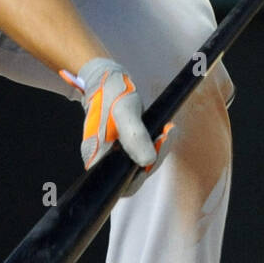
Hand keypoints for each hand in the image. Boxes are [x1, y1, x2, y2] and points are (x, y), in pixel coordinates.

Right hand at [61, 58, 171, 180]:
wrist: (105, 79)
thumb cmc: (112, 93)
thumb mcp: (124, 111)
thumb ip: (134, 136)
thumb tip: (147, 161)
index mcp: (96, 155)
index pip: (121, 183)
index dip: (140, 176)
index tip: (154, 157)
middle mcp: (102, 158)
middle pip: (132, 175)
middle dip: (153, 158)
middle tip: (166, 135)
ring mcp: (111, 152)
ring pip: (138, 163)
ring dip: (155, 150)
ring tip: (167, 131)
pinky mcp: (120, 144)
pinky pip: (139, 151)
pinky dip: (152, 143)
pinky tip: (162, 130)